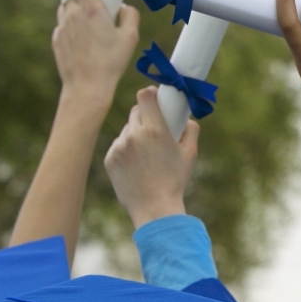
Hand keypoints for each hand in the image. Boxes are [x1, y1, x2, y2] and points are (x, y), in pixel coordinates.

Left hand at [53, 0, 139, 100]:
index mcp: (92, 9)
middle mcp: (73, 14)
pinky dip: (70, 26)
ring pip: (63, 7)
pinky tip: (82, 40)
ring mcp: (62, 26)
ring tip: (87, 21)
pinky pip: (62, 25)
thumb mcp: (130, 38)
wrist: (87, 86)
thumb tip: (124, 9)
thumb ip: (130, 16)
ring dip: (72, 7)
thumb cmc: (111, 62)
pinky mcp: (56, 39)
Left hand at [105, 87, 199, 228]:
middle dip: (145, 115)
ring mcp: (119, 147)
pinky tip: (136, 165)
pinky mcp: (110, 158)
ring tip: (147, 154)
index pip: (145, 96)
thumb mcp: (190, 153)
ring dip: (135, 134)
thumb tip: (186, 119)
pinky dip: (126, 150)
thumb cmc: (175, 181)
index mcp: (156, 130)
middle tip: (154, 127)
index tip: (155, 97)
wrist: (154, 208)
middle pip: (135, 111)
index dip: (150, 93)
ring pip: (127, 130)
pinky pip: (118, 145)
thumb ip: (190, 129)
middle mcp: (134, 135)